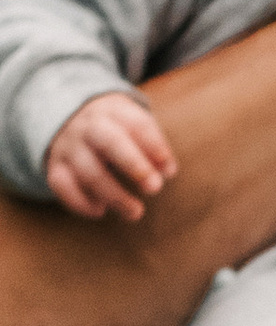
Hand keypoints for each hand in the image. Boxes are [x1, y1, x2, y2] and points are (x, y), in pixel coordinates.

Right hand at [47, 88, 175, 222]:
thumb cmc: (118, 130)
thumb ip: (155, 148)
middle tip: (154, 188)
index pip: (136, 124)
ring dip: (114, 195)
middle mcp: (89, 127)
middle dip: (133, 165)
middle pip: (108, 141)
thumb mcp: (136, 128)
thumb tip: (167, 172)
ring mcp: (69, 146)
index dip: (155, 147)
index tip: (170, 172)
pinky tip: (100, 210)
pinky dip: (81, 202)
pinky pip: (62, 185)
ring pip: (89, 170)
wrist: (70, 116)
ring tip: (135, 212)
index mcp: (114, 112)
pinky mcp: (55, 166)